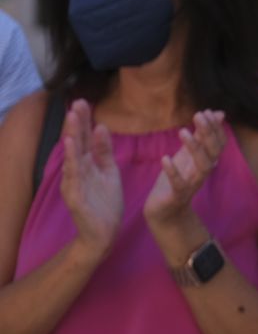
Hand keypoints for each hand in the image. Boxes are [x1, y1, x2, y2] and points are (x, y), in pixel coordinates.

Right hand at [60, 99, 123, 256]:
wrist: (105, 232)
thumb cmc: (106, 202)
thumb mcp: (109, 171)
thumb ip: (104, 151)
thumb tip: (101, 126)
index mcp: (87, 165)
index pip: (84, 138)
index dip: (83, 121)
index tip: (83, 101)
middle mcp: (77, 172)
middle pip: (76, 144)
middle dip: (76, 124)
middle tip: (76, 103)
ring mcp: (74, 184)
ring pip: (72, 158)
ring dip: (72, 138)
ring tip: (72, 120)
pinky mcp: (75, 198)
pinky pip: (74, 178)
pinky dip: (73, 163)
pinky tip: (72, 149)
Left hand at [143, 110, 225, 230]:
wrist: (164, 212)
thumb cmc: (176, 180)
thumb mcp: (187, 154)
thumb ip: (201, 136)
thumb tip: (217, 113)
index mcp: (206, 162)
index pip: (219, 143)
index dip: (216, 128)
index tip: (207, 111)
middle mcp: (203, 173)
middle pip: (214, 152)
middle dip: (208, 133)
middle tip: (198, 115)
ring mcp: (192, 185)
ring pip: (203, 167)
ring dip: (195, 148)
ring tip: (182, 131)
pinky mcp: (178, 196)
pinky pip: (180, 185)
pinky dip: (173, 172)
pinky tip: (165, 158)